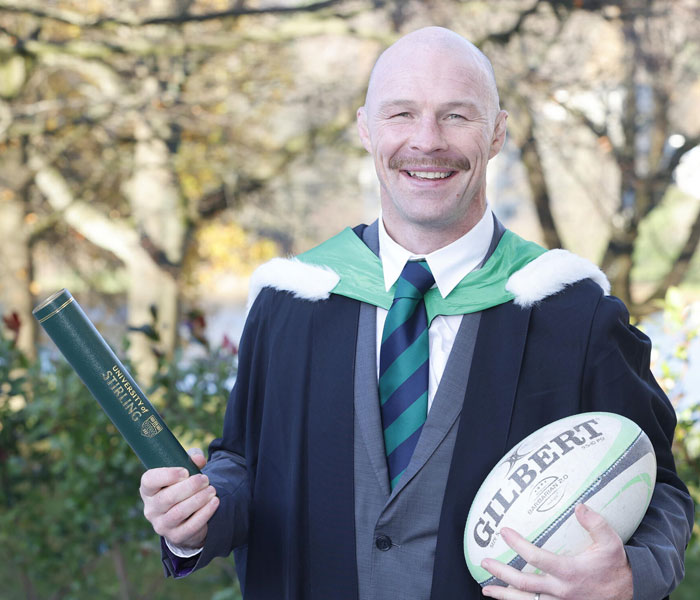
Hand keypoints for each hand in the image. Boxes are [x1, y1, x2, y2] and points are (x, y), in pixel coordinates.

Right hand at [139, 448, 218, 549]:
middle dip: (190, 487)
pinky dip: (205, 513)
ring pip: (179, 513)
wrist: (185, 518)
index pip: (149, 481)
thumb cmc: (182, 487)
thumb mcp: (184, 472)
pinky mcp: (176, 536)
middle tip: (205, 479)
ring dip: (198, 500)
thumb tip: (199, 459)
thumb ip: (191, 460)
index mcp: (149, 490)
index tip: (185, 471)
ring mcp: (162, 525)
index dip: (166, 475)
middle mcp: (151, 509)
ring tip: (212, 490)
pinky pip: (191, 526)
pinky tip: (214, 502)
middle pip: (167, 498)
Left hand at [481, 504, 632, 599]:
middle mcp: (562, 591)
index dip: (518, 545)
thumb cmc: (616, 566)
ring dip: (505, 596)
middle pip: (525, 583)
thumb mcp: (612, 543)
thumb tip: (580, 506)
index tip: (504, 532)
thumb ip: (596, 524)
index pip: (537, 558)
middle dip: (502, 573)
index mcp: (570, 573)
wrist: (629, 593)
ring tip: (487, 589)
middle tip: (485, 562)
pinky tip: (507, 598)